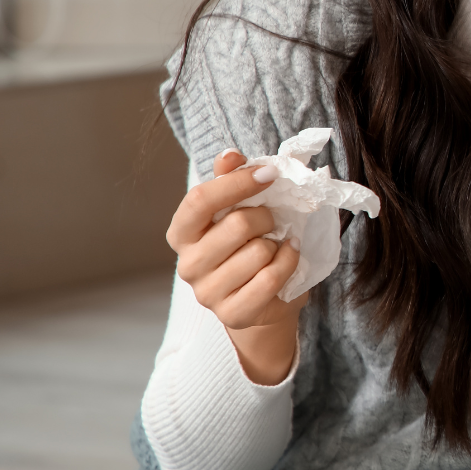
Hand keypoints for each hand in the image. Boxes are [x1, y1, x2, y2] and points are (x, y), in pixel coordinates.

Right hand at [166, 150, 307, 383]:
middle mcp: (188, 264)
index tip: (270, 174)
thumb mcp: (239, 208)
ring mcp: (207, 293)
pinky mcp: (232, 314)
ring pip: (258, 253)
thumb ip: (231, 179)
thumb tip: (229, 155)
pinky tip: (287, 257)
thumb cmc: (248, 245)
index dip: (237, 182)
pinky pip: (271, 279)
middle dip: (266, 217)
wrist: (264, 299)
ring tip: (275, 246)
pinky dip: (288, 262)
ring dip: (277, 244)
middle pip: (237, 225)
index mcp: (182, 232)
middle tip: (273, 221)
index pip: (200, 199)